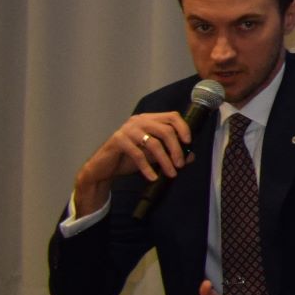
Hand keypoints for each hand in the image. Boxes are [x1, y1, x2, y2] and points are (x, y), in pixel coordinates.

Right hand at [72, 109, 201, 218]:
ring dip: (165, 160)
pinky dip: (147, 167)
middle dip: (176, 149)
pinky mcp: (118, 140)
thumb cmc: (129, 159)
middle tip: (180, 164)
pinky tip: (153, 177)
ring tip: (171, 173)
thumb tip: (191, 156)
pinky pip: (138, 154)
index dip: (183, 128)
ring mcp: (127, 129)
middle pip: (166, 130)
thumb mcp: (153, 155)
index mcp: (149, 119)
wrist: (103, 168)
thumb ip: (170, 152)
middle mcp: (139, 120)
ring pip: (153, 143)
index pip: (172, 116)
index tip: (189, 142)